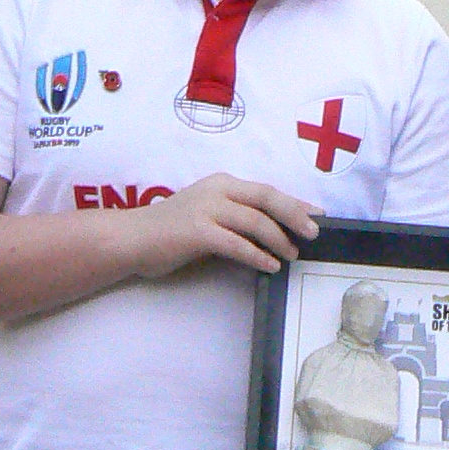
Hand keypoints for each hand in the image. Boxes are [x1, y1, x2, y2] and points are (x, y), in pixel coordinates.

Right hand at [134, 174, 321, 279]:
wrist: (131, 238)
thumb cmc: (170, 231)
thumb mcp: (207, 215)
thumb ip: (235, 218)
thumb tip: (273, 232)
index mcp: (222, 183)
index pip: (266, 190)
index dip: (294, 202)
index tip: (317, 214)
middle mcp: (217, 190)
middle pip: (267, 198)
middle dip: (295, 215)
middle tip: (313, 233)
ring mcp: (206, 209)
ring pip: (255, 221)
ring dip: (279, 239)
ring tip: (292, 255)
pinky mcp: (197, 231)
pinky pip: (237, 244)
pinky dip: (257, 255)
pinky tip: (270, 266)